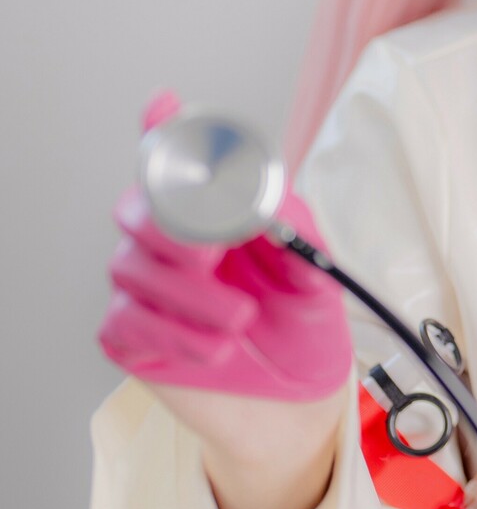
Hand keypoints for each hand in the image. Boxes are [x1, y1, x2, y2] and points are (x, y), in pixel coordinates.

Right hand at [98, 93, 352, 475]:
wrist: (300, 403)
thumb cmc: (302, 328)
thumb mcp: (316, 278)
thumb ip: (296, 234)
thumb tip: (271, 204)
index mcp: (214, 216)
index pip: (178, 163)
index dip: (163, 131)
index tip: (164, 105)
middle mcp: (170, 243)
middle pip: (138, 209)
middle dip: (172, 228)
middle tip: (212, 255)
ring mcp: (146, 290)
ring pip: (132, 268)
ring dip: (190, 296)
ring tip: (241, 322)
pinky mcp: (132, 339)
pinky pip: (128, 323)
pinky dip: (175, 335)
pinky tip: (217, 351)